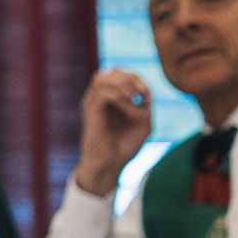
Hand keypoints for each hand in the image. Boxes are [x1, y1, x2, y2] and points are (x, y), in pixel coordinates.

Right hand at [75, 68, 154, 195]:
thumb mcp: (143, 123)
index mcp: (111, 99)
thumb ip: (143, 105)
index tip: (147, 96)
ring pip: (102, 77)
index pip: (120, 74)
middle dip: (130, 78)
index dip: (136, 78)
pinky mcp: (90, 112)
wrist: (109, 165)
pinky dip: (119, 95)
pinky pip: (103, 92)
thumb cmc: (125, 147)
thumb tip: (135, 94)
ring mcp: (93, 103)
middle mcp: (99, 98)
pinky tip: (129, 104)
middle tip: (141, 95)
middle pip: (111, 72)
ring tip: (134, 98)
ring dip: (122, 84)